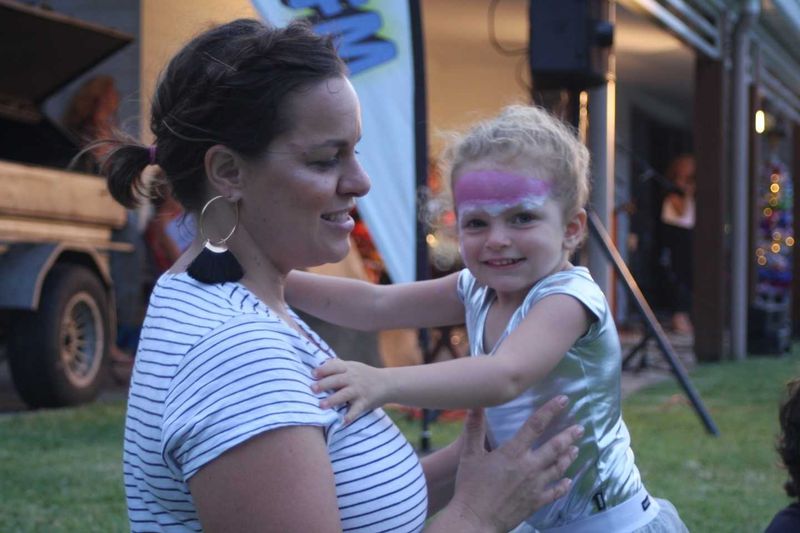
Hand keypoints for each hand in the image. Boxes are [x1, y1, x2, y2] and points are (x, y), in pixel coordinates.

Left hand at [312, 359, 385, 422]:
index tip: (313, 374)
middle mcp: (353, 378)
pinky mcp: (364, 402)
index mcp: (348, 368)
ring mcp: (359, 390)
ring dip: (333, 400)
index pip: (334, 366)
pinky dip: (350, 416)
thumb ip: (337, 366)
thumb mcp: (353, 366)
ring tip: (321, 406)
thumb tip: (317, 365)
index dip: (323, 369)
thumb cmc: (365, 375)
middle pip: (337, 380)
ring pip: (344, 394)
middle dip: (324, 384)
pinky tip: (342, 421)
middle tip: (312, 389)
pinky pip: (356, 410)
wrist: (388, 383)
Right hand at [447, 396, 581, 531]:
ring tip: (575, 448)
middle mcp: (528, 467)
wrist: (474, 520)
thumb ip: (474, 428)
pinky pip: (554, 492)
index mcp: (513, 453)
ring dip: (568, 457)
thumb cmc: (469, 487)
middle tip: (579, 428)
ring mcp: (535, 486)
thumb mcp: (469, 454)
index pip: (535, 426)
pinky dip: (563, 485)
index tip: (564, 400)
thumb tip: (476, 404)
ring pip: (558, 468)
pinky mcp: (535, 502)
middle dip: (568, 436)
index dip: (550, 411)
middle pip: (554, 447)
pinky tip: (568, 481)